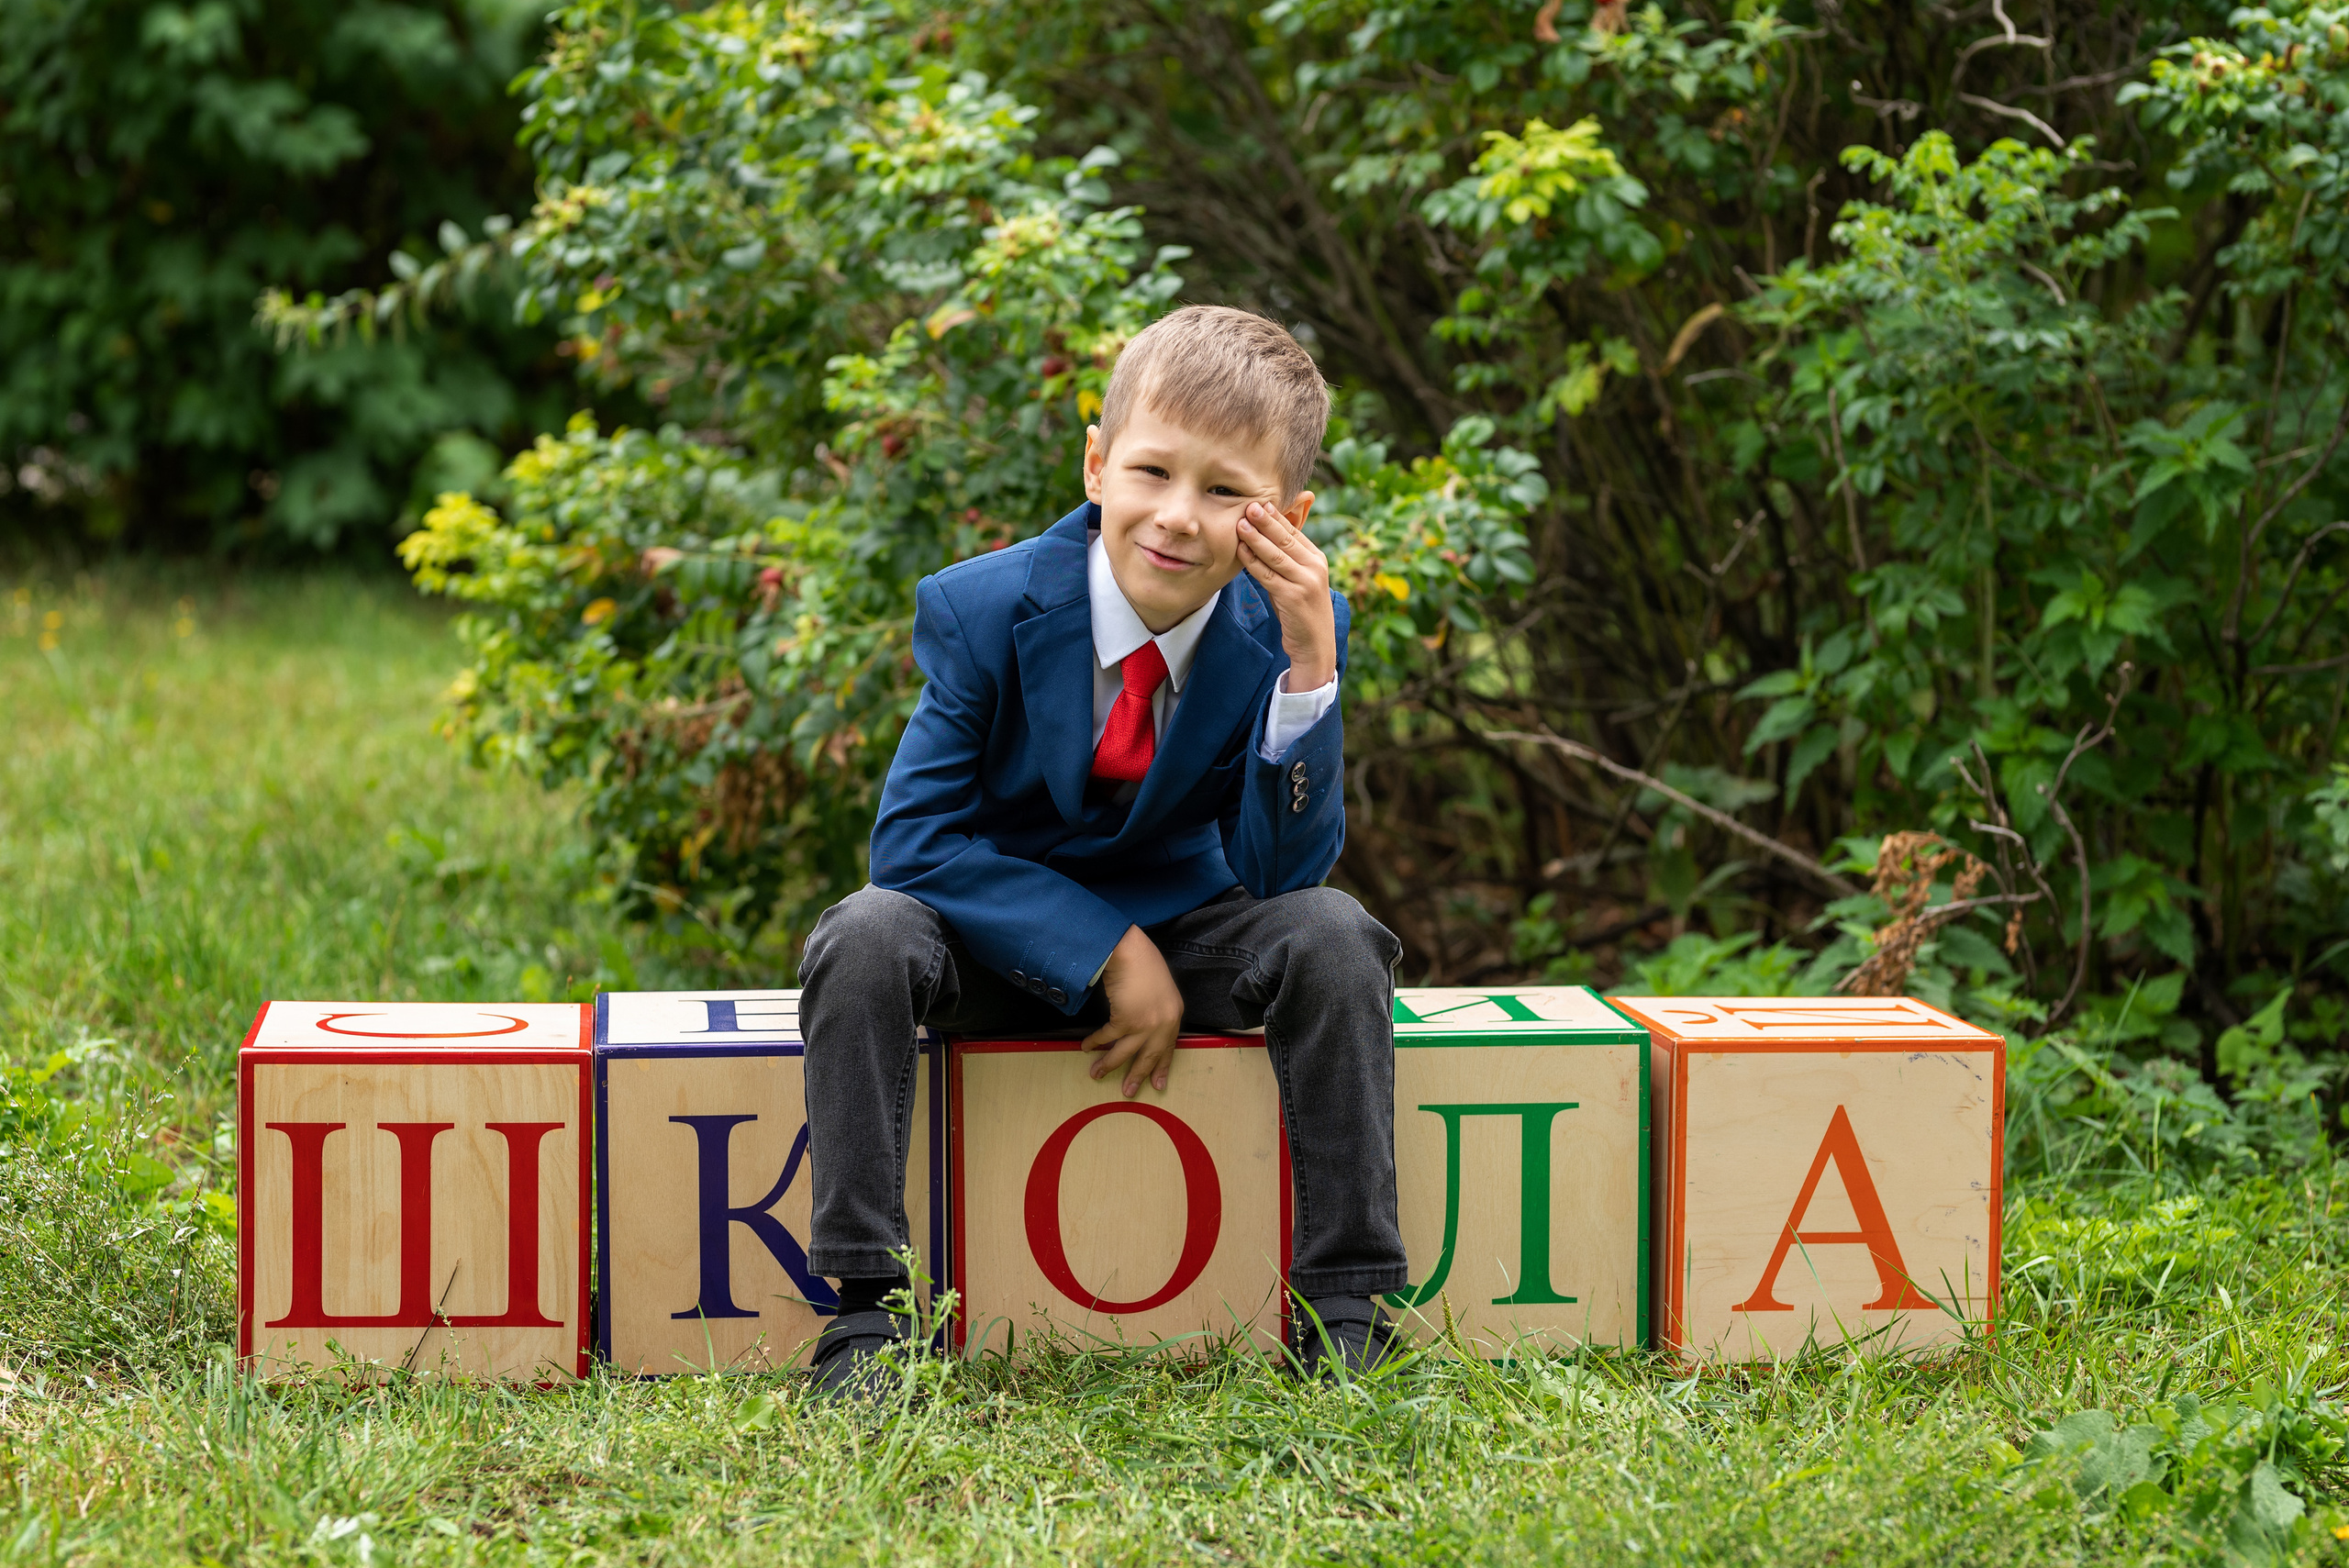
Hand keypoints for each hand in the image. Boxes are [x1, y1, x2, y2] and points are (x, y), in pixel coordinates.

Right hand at [1083, 925, 1183, 1096]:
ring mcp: (1145, 1024)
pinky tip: (1086, 1048)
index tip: (1159, 1083)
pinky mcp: (1125, 1021)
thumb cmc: (1143, 961)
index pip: (1169, 1047)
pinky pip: (1107, 1038)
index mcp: (1174, 1014)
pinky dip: (1095, 1043)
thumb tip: (1143, 1021)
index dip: (1162, 1066)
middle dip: (1137, 1075)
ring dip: (1108, 1065)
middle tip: (1129, 1091)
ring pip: (1125, 1053)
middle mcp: (1163, 1023)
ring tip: (1096, 1075)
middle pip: (1149, 1056)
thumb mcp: (1160, 987)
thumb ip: (1156, 1008)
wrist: (1130, 951)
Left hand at [1236, 498, 1335, 691]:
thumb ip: (1285, 562)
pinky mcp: (1293, 597)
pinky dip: (1253, 562)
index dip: (1276, 517)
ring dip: (1256, 538)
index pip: (1294, 532)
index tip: (1260, 502)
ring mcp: (1306, 582)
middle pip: (1285, 539)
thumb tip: (1262, 538)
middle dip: (1265, 521)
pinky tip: (1241, 551)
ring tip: (1240, 523)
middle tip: (1249, 504)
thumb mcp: (1298, 581)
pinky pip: (1268, 575)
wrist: (1315, 646)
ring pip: (1275, 554)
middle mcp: (1315, 568)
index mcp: (1317, 560)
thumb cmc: (1300, 612)